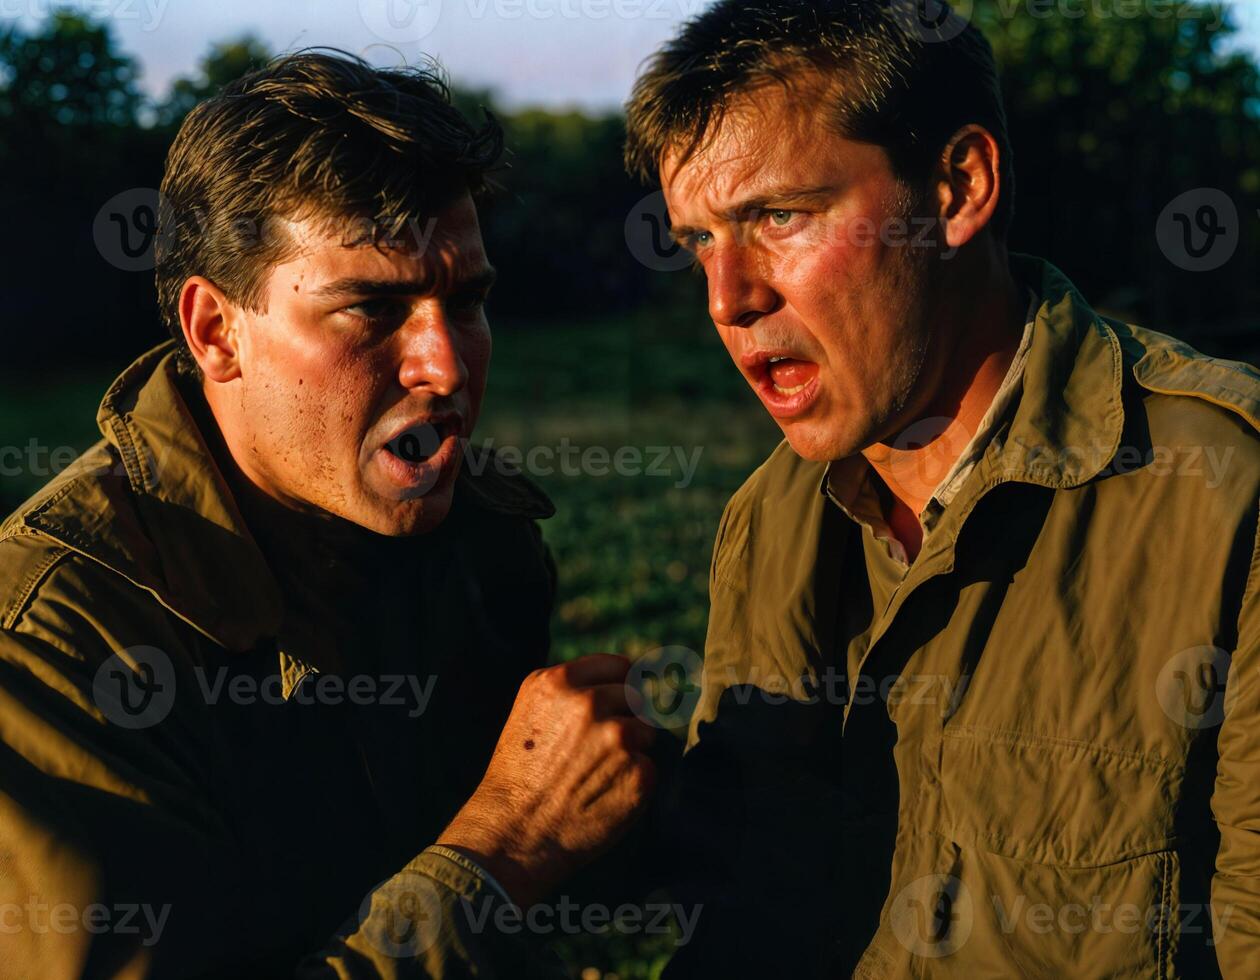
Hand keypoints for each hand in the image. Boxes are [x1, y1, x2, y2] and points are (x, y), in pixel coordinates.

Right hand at [436, 654, 655, 905]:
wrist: (511, 834)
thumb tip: (626, 674)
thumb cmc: (519, 774)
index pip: (620, 666)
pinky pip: (649, 768)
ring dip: (632, 751)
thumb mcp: (531, 710)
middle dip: (625, 718)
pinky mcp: (638, 774)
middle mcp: (590, 703)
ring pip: (647, 732)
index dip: (620, 687)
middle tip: (597, 752)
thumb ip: (573, 688)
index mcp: (560, 681)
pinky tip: (603, 797)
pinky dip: (633, 783)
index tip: (616, 706)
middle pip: (636, 697)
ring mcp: (617, 737)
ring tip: (595, 776)